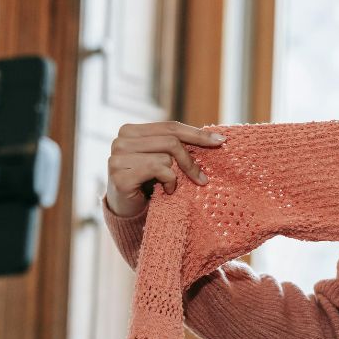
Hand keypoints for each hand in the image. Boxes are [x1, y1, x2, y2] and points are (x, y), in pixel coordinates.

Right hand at [105, 121, 225, 217]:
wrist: (127, 211)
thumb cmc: (148, 183)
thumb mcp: (162, 159)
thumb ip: (177, 145)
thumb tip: (217, 137)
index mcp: (130, 131)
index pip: (170, 127)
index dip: (197, 134)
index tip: (220, 141)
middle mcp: (120, 141)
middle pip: (171, 140)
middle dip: (190, 160)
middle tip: (202, 178)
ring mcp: (117, 158)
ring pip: (166, 157)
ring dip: (176, 175)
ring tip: (171, 186)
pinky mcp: (120, 176)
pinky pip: (159, 170)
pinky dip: (169, 182)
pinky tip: (165, 191)